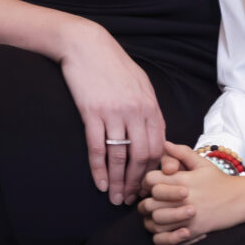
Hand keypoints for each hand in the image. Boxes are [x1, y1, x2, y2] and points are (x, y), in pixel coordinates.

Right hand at [59, 26, 166, 204]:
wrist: (86, 44)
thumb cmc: (112, 63)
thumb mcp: (139, 83)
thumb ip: (147, 108)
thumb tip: (153, 131)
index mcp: (150, 106)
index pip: (158, 147)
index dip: (154, 170)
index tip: (148, 185)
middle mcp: (136, 112)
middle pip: (142, 156)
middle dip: (137, 182)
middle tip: (132, 199)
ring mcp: (114, 113)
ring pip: (120, 157)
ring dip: (118, 181)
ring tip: (114, 198)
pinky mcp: (92, 113)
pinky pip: (98, 147)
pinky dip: (99, 169)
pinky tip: (99, 182)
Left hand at [141, 144, 244, 244]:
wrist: (241, 199)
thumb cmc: (219, 181)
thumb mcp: (202, 163)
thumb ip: (182, 153)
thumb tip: (165, 143)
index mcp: (182, 180)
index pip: (150, 180)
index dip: (147, 182)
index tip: (152, 186)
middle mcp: (182, 198)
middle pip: (149, 202)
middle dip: (148, 202)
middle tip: (153, 202)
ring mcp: (187, 216)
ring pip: (155, 221)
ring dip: (153, 219)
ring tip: (159, 214)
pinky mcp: (193, 230)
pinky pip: (166, 238)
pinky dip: (161, 236)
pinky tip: (166, 228)